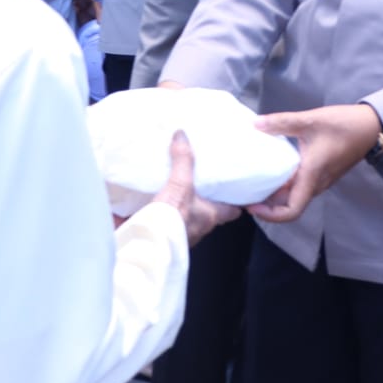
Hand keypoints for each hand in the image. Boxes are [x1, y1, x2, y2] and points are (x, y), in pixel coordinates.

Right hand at [152, 130, 238, 245]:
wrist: (145, 247)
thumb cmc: (172, 220)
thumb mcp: (181, 185)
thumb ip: (183, 161)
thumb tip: (182, 135)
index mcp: (210, 216)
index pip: (232, 210)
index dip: (237, 200)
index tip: (238, 188)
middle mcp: (198, 227)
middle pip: (208, 211)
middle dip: (204, 198)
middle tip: (201, 178)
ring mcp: (179, 233)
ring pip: (186, 215)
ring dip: (181, 203)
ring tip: (173, 183)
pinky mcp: (160, 235)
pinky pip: (163, 220)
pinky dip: (158, 210)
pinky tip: (149, 198)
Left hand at [248, 104, 382, 224]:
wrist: (371, 126)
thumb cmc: (344, 125)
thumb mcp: (310, 119)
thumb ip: (281, 122)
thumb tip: (254, 124)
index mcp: (312, 175)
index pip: (292, 210)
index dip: (270, 215)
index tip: (251, 205)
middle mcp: (316, 183)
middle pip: (289, 206)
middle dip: (266, 205)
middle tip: (244, 192)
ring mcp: (321, 180)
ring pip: (294, 196)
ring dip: (275, 195)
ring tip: (254, 181)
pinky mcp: (322, 173)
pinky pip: (300, 186)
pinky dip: (284, 185)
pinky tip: (272, 169)